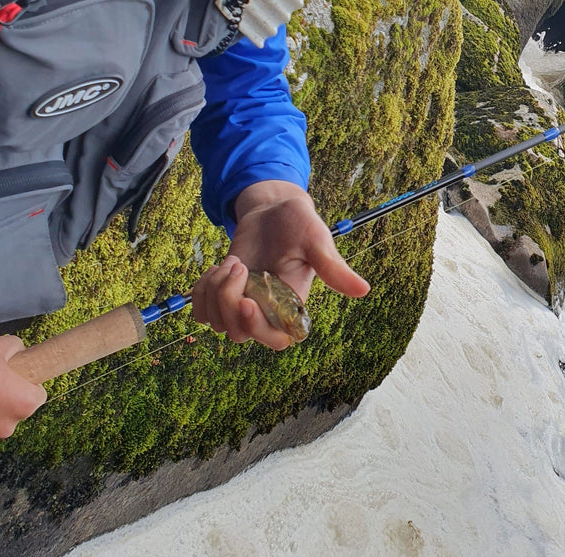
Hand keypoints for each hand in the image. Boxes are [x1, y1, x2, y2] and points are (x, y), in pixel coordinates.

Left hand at [192, 180, 369, 349]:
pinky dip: (200, 290)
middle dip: (227, 300)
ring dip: (213, 291)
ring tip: (230, 262)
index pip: (275, 340)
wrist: (272, 209)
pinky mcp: (223, 294)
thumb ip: (334, 268)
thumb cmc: (298, 223)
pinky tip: (216, 268)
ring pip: (215, 322)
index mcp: (291, 305)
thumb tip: (364, 290)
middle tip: (237, 264)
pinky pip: (201, 310)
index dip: (256, 328)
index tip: (245, 299)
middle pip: (237, 332)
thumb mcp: (317, 241)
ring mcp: (243, 303)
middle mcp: (267, 310)